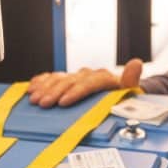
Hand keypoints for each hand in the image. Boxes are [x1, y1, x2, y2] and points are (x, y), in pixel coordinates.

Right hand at [27, 58, 142, 107]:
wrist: (117, 94)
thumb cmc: (122, 97)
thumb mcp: (130, 91)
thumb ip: (131, 80)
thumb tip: (136, 64)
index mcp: (103, 78)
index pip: (88, 82)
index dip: (75, 92)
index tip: (63, 102)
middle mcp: (88, 75)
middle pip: (69, 81)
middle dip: (55, 92)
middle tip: (44, 104)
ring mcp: (76, 77)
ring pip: (58, 79)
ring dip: (45, 88)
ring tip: (35, 99)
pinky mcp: (67, 80)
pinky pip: (52, 77)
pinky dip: (41, 82)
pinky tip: (31, 87)